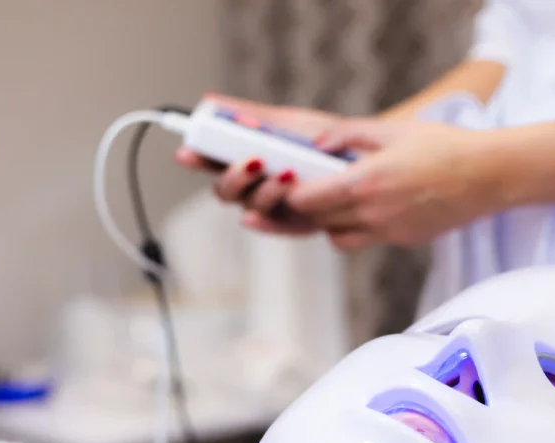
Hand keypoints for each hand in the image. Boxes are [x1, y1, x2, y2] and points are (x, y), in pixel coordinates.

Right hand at [174, 94, 340, 234]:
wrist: (367, 157)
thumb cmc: (324, 138)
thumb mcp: (289, 122)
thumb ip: (252, 116)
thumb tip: (210, 101)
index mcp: (247, 160)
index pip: (213, 162)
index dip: (197, 159)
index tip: (187, 151)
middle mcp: (256, 187)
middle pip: (227, 191)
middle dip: (233, 177)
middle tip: (252, 160)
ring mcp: (276, 208)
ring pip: (252, 207)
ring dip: (263, 192)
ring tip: (286, 173)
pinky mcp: (299, 224)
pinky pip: (278, 228)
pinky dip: (266, 223)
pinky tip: (258, 215)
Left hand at [277, 119, 498, 250]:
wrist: (489, 176)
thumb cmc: (445, 147)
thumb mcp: (393, 130)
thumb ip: (348, 134)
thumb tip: (317, 144)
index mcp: (365, 182)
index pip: (307, 200)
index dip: (290, 194)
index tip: (287, 182)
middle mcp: (373, 213)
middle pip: (316, 223)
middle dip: (303, 210)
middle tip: (299, 194)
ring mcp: (388, 232)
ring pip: (337, 238)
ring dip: (328, 224)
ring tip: (333, 202)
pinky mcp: (403, 240)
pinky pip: (365, 240)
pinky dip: (355, 229)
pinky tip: (365, 208)